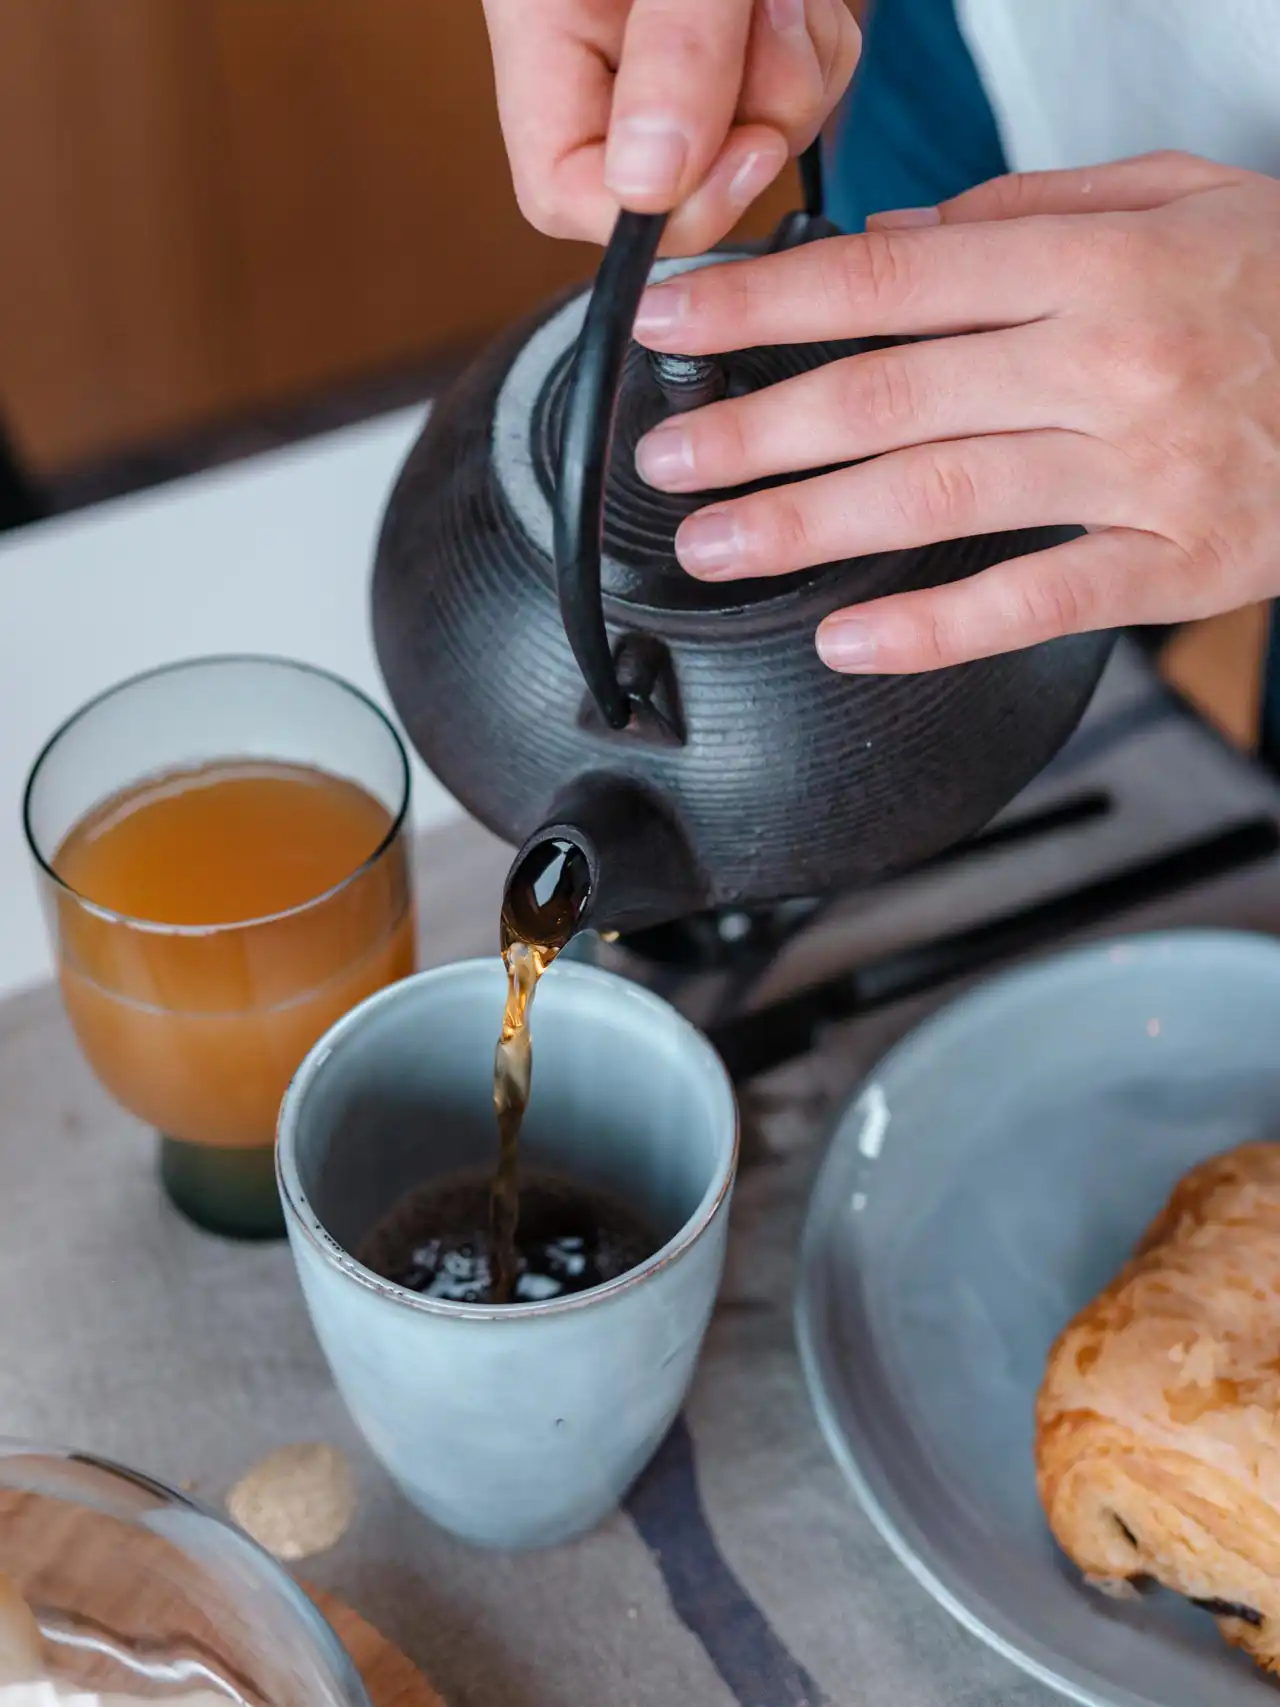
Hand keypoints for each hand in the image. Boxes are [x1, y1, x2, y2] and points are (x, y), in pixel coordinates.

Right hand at [481, 0, 858, 253]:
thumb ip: (673, 52)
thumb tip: (648, 185)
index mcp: (547, 32)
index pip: (566, 195)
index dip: (655, 213)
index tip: (739, 153)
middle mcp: (608, 60)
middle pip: (678, 184)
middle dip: (753, 123)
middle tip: (767, 25)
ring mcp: (679, 61)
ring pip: (754, 140)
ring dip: (798, 77)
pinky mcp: (740, 47)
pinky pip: (799, 97)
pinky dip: (819, 52)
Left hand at [631, 152, 1279, 671]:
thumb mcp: (1181, 195)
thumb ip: (1032, 206)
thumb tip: (900, 233)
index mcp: (1095, 263)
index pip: (889, 280)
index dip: (763, 306)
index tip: (675, 326)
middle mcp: (1106, 363)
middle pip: (890, 396)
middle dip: (755, 432)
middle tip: (663, 464)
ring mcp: (1141, 471)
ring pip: (941, 499)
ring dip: (810, 526)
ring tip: (717, 545)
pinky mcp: (1172, 566)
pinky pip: (1034, 603)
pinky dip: (936, 627)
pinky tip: (849, 639)